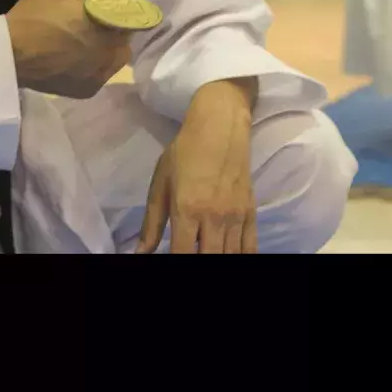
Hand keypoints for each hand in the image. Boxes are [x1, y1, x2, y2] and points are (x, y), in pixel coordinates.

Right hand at [6, 0, 132, 97]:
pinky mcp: (88, 91)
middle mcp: (112, 55)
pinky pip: (101, 74)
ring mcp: (101, 76)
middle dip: (112, 28)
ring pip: (115, 58)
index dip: (118, 8)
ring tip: (84, 40)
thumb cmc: (35, 16)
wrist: (9, 54)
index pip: (130, 16)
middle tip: (89, 21)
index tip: (101, 5)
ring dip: (107, 47)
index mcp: (110, 28)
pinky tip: (76, 57)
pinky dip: (95, 65)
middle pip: (124, 38)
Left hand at [138, 79, 258, 253]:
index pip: (182, 254)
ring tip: (206, 253)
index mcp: (187, 210)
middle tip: (191, 255)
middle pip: (209, 258)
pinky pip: (250, 247)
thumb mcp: (160, 185)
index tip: (171, 260)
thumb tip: (140, 252)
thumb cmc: (184, 154)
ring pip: (230, 255)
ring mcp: (236, 217)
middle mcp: (214, 218)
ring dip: (217, 259)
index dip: (176, 264)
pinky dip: (242, 256)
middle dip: (198, 263)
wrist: (220, 128)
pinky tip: (231, 257)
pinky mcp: (251, 213)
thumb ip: (151, 224)